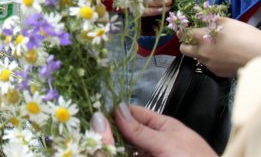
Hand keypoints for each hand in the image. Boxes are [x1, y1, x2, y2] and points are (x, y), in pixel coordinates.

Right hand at [90, 104, 217, 156]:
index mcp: (163, 126)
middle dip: (110, 132)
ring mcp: (151, 154)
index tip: (95, 114)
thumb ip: (140, 129)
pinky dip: (118, 152)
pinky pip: (130, 154)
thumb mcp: (167, 144)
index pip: (132, 114)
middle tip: (93, 131)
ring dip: (112, 145)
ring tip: (98, 144)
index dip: (114, 113)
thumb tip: (117, 108)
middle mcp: (154, 141)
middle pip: (125, 133)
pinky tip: (108, 151)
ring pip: (125, 147)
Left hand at [179, 17, 260, 76]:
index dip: (183, 30)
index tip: (183, 29)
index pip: (184, 33)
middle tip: (193, 40)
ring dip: (200, 52)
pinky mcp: (218, 73)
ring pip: (197, 58)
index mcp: (202, 37)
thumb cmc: (245, 35)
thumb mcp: (228, 22)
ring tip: (213, 47)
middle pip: (184, 49)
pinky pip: (209, 65)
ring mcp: (210, 64)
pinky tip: (223, 56)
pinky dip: (212, 60)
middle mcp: (202, 52)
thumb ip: (213, 20)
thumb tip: (205, 19)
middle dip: (186, 44)